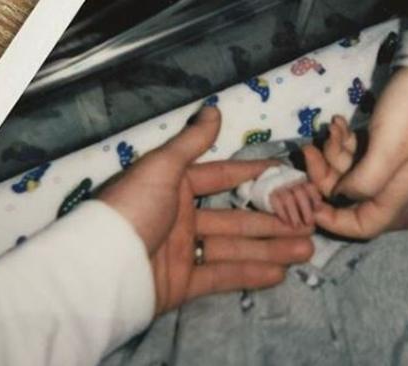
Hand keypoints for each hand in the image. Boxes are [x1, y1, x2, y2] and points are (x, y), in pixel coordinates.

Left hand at [99, 107, 313, 315]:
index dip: (254, 175)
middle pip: (235, 217)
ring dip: (271, 248)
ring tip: (307, 248)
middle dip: (272, 219)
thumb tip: (214, 110)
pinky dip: (250, 274)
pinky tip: (280, 273)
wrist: (99, 268)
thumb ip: (191, 142)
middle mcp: (181, 217)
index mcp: (174, 186)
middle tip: (307, 221)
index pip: (222, 177)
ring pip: (235, 247)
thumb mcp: (161, 168)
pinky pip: (222, 276)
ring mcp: (183, 252)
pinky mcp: (182, 283)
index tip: (287, 176)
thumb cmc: (133, 208)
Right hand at [269, 181, 322, 226]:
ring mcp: (280, 187)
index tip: (318, 209)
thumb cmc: (293, 199)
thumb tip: (320, 213)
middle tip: (309, 223)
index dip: (315, 197)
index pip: (310, 187)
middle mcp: (291, 183)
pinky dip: (282, 213)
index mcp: (302, 181)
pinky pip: (276, 202)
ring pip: (288, 198)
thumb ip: (312, 204)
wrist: (270, 191)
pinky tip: (286, 221)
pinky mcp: (270, 194)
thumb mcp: (304, 197)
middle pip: (300, 193)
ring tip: (297, 226)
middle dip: (306, 209)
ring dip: (294, 214)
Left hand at [303, 111, 407, 238]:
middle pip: (346, 195)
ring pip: (346, 170)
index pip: (364, 226)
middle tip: (309, 149)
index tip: (310, 202)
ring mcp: (385, 160)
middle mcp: (390, 182)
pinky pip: (353, 149)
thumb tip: (339, 196)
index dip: (333, 221)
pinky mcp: (380, 141)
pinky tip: (338, 120)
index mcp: (397, 193)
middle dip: (324, 175)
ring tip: (332, 127)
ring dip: (331, 151)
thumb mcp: (389, 148)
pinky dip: (342, 139)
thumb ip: (364, 181)